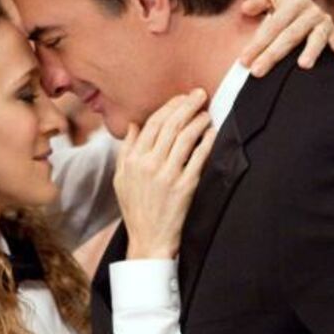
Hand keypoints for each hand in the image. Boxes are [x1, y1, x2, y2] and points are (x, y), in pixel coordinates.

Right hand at [115, 90, 216, 259]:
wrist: (148, 239)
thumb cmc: (135, 209)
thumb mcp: (121, 179)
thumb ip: (126, 150)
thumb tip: (134, 125)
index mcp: (133, 160)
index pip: (152, 123)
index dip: (169, 107)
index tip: (181, 98)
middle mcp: (149, 165)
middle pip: (170, 125)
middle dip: (186, 105)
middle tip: (199, 94)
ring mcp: (168, 175)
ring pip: (185, 138)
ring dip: (198, 120)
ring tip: (206, 112)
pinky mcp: (184, 187)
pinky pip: (198, 158)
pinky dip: (206, 142)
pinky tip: (212, 132)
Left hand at [239, 0, 333, 76]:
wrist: (300, 9)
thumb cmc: (278, 7)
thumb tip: (246, 8)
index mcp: (295, 1)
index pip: (274, 24)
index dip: (257, 42)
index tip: (243, 60)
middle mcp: (312, 11)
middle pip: (291, 35)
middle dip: (273, 54)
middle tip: (257, 71)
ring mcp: (325, 23)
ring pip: (317, 39)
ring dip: (311, 52)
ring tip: (303, 65)